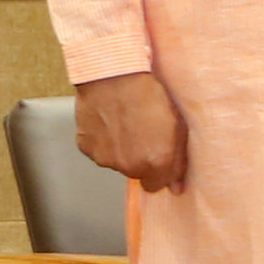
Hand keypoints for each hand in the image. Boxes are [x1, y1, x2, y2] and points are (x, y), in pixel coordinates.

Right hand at [75, 68, 186, 192]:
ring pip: (114, 161)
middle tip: (139, 132)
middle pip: (134, 173)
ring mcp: (105, 158)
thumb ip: (178, 161)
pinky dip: (102, 140)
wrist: (114, 76)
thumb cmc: (148, 95)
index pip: (155, 186)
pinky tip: (107, 121)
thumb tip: (176, 188)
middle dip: (138, 158)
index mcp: (155, 163)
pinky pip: (97, 150)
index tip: (156, 157)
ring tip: (122, 122)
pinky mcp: (86, 146)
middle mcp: (129, 166)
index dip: (157, 172)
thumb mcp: (177, 126)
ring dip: (119, 149)